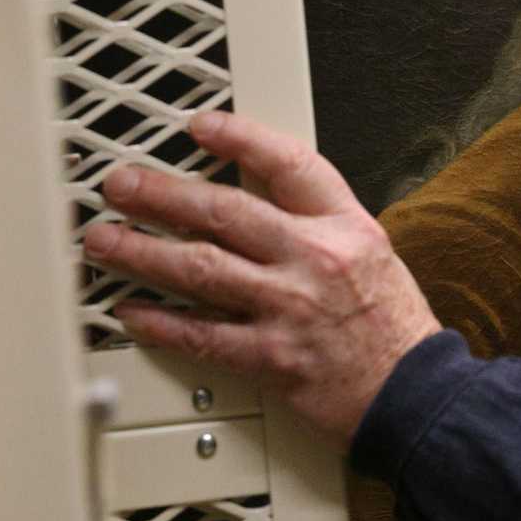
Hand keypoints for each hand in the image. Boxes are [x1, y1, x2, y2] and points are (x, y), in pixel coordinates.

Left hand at [84, 111, 440, 452]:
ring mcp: (288, 308)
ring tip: (105, 240)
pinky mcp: (270, 358)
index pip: (288, 164)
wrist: (415, 394)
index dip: (240, 138)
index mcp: (344, 227)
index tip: (200, 126)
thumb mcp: (371, 252)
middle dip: (162, 195)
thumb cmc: (394, 329)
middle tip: (122, 185)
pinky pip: (201, 336)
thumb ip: (317, 224)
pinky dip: (160, 324)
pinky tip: (131, 311)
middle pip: (224, 212)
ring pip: (199, 269)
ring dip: (142, 252)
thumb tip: (257, 199)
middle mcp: (313, 260)